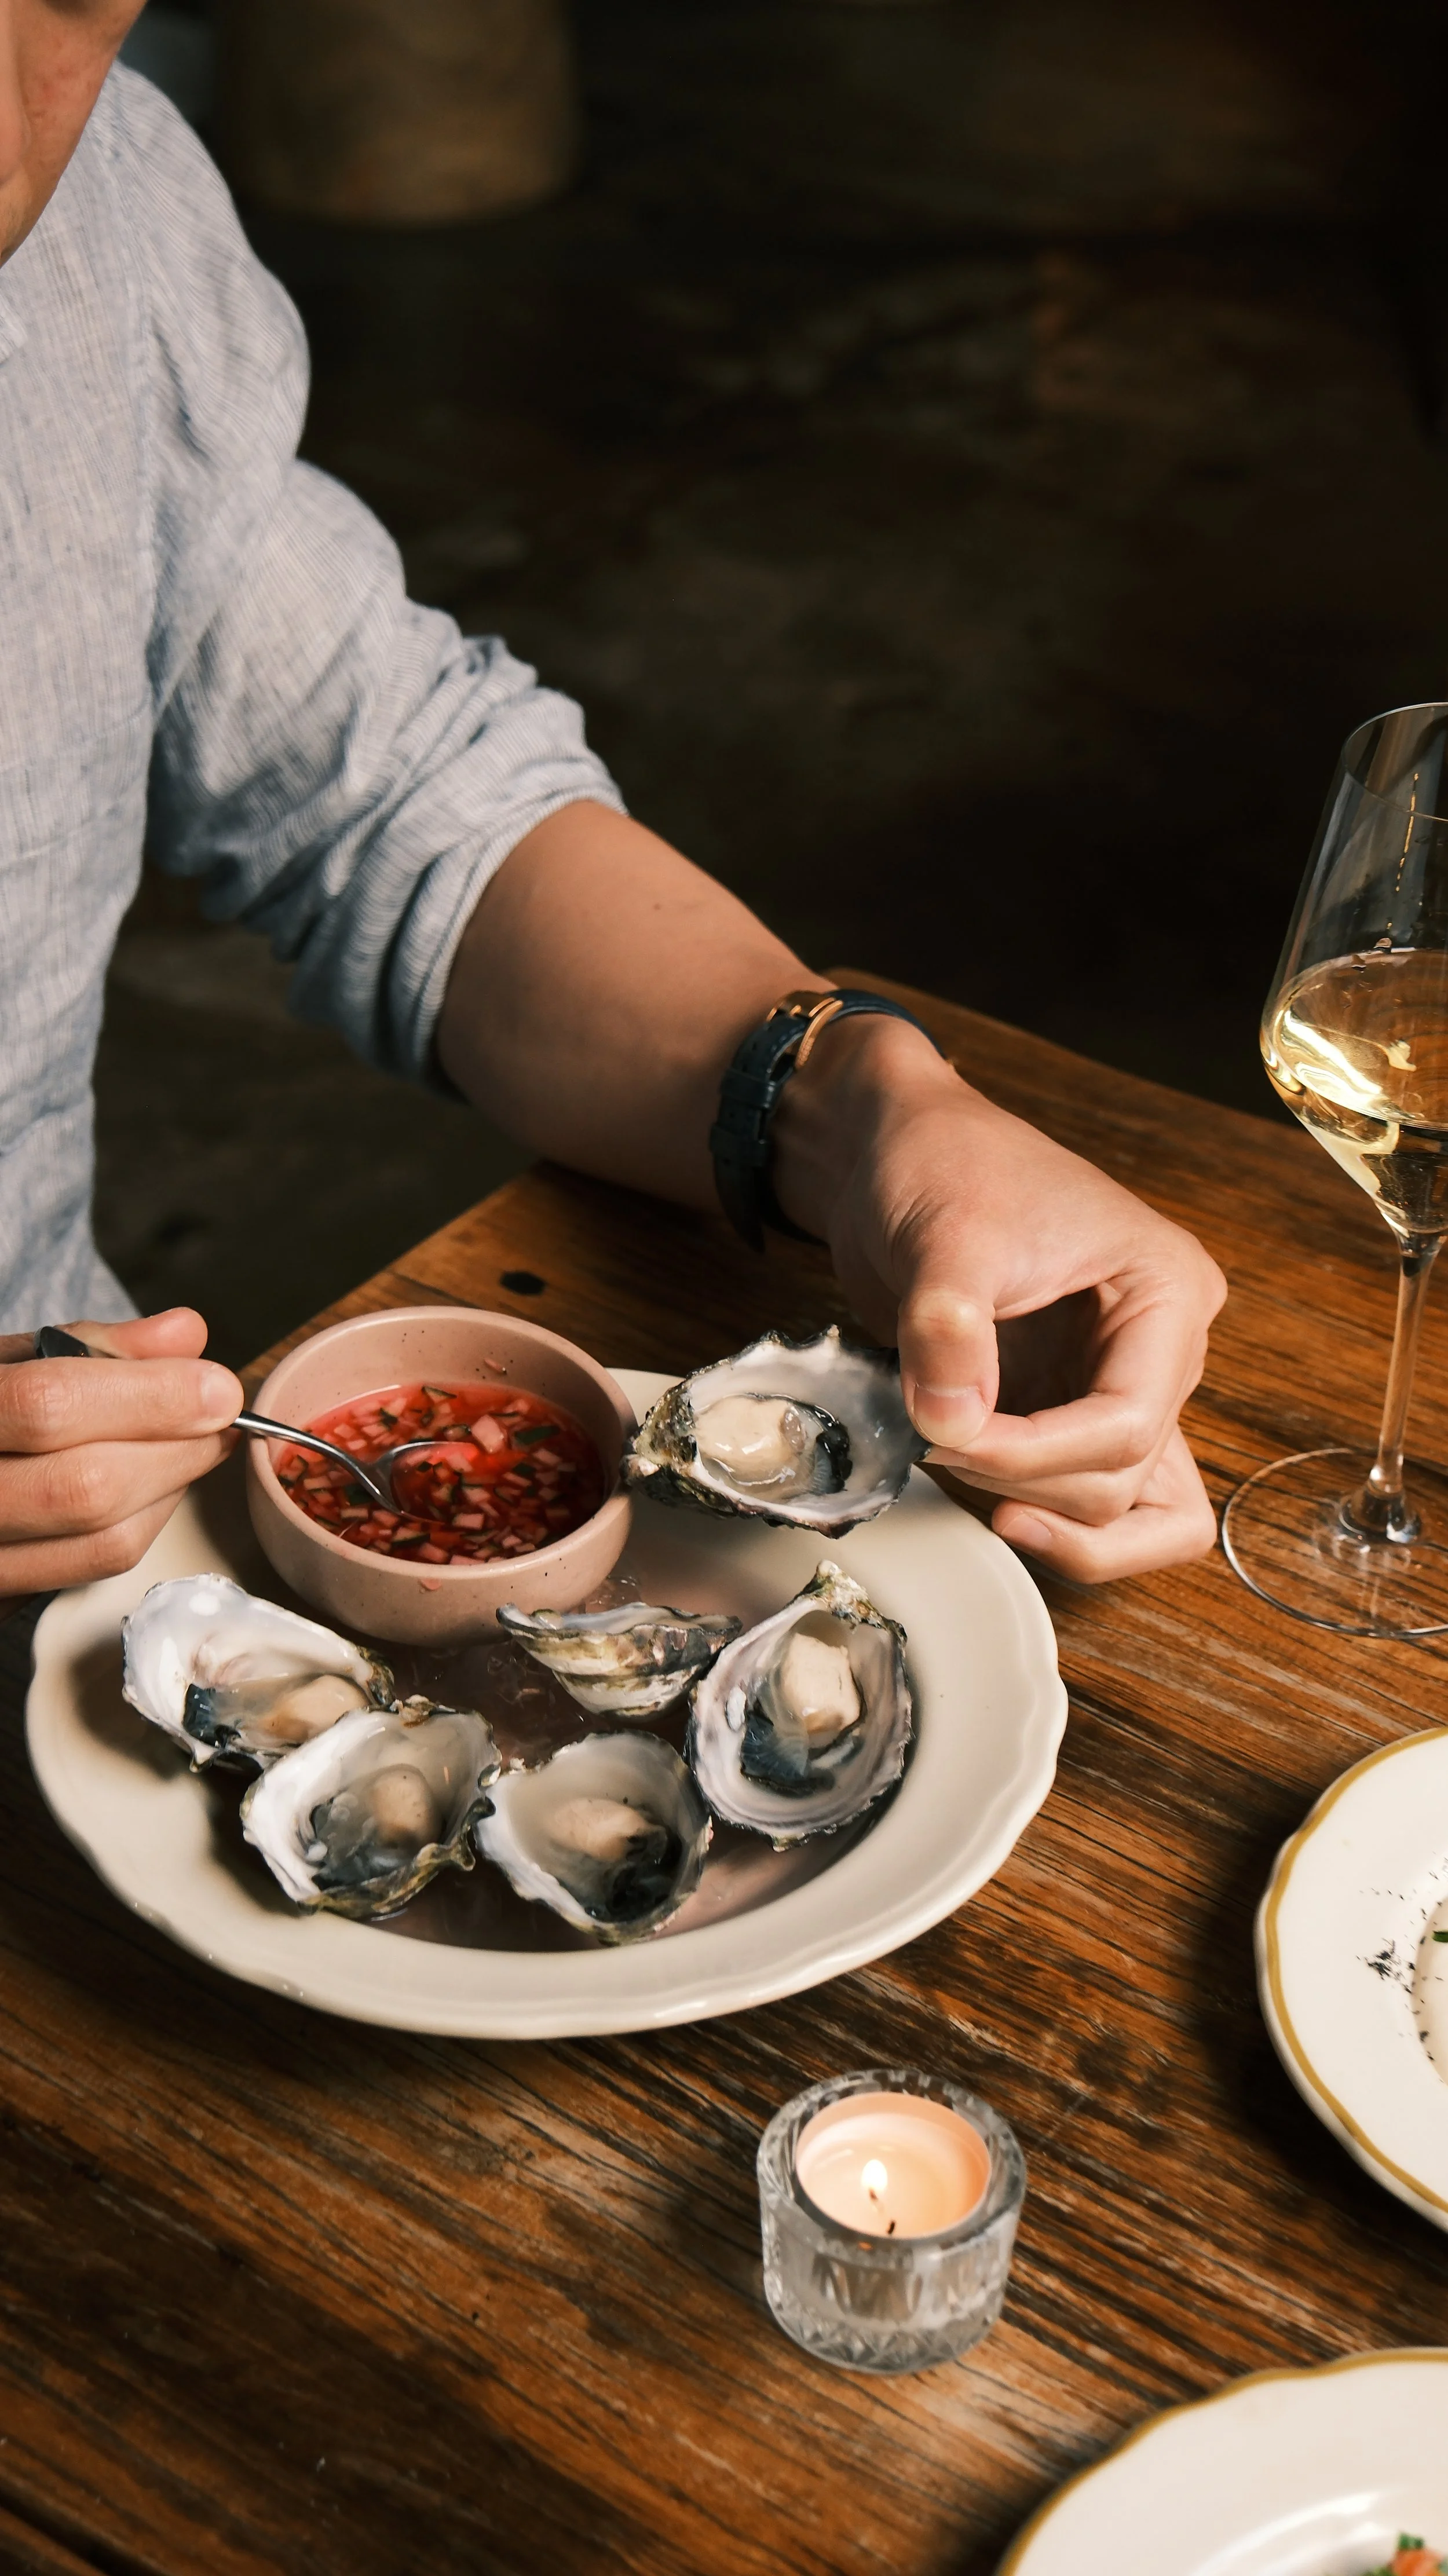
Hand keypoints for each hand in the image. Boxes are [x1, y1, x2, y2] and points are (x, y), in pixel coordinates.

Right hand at [0, 1308, 241, 1595]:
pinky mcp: (9, 1592)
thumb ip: (96, 1344)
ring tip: (192, 1447)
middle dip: (178, 1451)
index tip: (218, 1389)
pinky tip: (155, 1489)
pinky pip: (97, 1570)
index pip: (52, 1407)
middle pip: (88, 1487)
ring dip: (171, 1491)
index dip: (150, 1399)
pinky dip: (145, 1526)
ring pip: (104, 1541)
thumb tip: (184, 1335)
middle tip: (220, 1421)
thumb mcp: (14, 1360)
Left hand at [775, 1019, 1225, 1580]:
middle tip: (934, 1440)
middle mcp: (1162, 1350)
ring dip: (1034, 1509)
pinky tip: (971, 1488)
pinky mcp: (1066, 1408)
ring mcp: (1116, 1383)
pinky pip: (1084, 1494)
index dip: (1034, 1455)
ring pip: (1121, 1508)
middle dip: (1025, 1480)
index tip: (946, 1438)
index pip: (1127, 1423)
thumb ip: (946, 1328)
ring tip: (950, 1462)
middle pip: (1123, 1478)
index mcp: (1168, 1293)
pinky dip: (1033, 1508)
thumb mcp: (943, 1234)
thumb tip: (948, 1423)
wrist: (897, 1152)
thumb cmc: (943, 1163)